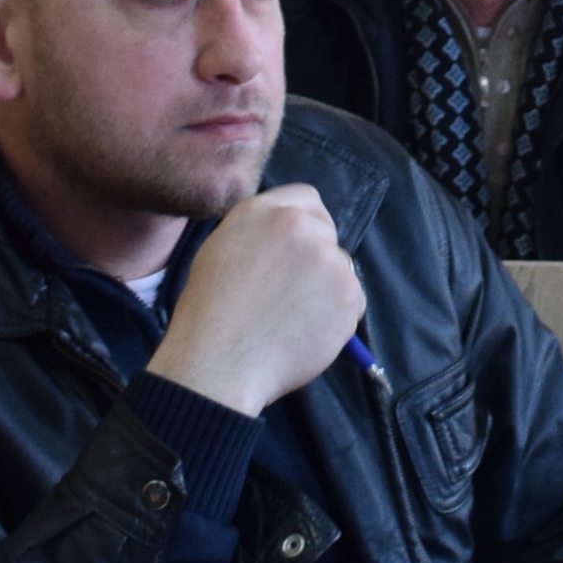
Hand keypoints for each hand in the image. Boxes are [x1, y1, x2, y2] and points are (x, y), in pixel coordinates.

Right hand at [148, 183, 364, 417]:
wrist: (219, 364)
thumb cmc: (209, 315)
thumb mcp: (221, 250)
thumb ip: (260, 232)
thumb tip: (290, 234)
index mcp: (262, 211)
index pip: (307, 198)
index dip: (305, 224)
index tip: (297, 250)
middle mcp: (299, 226)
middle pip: (327, 233)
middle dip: (315, 258)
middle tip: (290, 294)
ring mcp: (328, 258)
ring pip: (341, 268)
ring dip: (326, 289)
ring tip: (290, 319)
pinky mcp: (349, 293)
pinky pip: (353, 301)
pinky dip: (337, 317)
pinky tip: (305, 333)